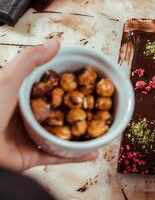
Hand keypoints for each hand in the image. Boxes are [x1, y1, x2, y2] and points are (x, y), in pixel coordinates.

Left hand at [0, 41, 97, 171]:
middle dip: (80, 110)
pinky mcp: (32, 156)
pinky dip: (77, 156)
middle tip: (101, 105)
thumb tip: (55, 43)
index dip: (71, 84)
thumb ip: (30, 60)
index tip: (89, 80)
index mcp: (21, 97)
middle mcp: (27, 116)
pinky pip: (59, 156)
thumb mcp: (8, 79)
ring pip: (62, 135)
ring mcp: (30, 137)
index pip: (51, 88)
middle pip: (60, 112)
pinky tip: (93, 152)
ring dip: (82, 134)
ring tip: (101, 129)